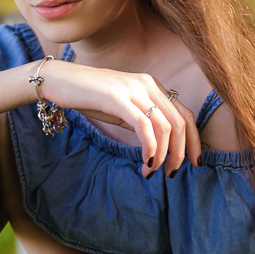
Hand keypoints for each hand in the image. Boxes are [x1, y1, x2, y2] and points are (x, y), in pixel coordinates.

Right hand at [40, 60, 201, 176]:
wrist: (60, 80)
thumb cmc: (88, 96)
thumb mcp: (122, 108)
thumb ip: (141, 119)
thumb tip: (158, 144)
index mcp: (152, 86)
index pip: (184, 114)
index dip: (194, 141)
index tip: (193, 163)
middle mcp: (148, 84)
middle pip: (180, 123)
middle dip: (181, 153)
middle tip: (171, 174)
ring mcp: (133, 89)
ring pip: (164, 127)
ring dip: (163, 155)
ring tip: (152, 171)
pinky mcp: (118, 97)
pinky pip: (144, 126)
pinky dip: (150, 147)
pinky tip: (145, 161)